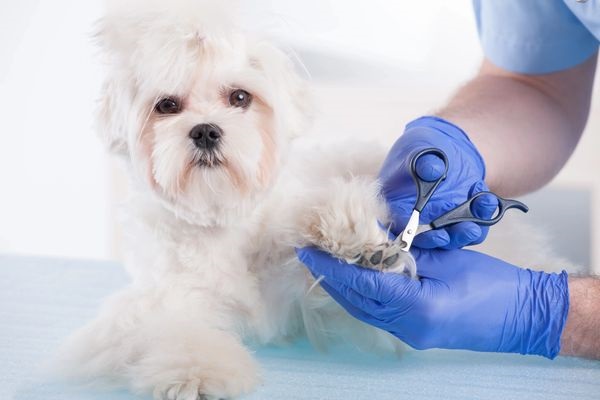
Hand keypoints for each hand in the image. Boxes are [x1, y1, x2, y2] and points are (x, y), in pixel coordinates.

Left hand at [297, 246, 568, 358]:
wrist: (524, 316)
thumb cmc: (492, 284)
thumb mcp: (446, 259)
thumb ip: (407, 252)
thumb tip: (374, 239)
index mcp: (418, 306)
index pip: (362, 284)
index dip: (332, 267)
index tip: (309, 252)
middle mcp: (408, 327)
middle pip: (356, 301)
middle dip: (330, 277)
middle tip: (311, 254)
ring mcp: (411, 335)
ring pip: (364, 310)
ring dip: (344, 288)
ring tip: (326, 264)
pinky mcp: (416, 335)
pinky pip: (378, 314)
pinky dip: (362, 296)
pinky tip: (356, 279)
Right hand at [379, 116, 497, 248]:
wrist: (445, 147)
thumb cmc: (422, 148)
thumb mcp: (419, 148)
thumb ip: (423, 160)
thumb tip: (432, 171)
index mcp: (397, 206)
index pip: (404, 227)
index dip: (419, 235)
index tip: (436, 234)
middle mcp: (418, 220)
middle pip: (430, 239)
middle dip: (450, 237)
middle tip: (468, 230)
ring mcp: (441, 221)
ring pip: (453, 236)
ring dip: (470, 229)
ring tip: (484, 207)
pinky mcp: (461, 218)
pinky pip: (473, 225)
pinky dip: (482, 216)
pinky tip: (488, 199)